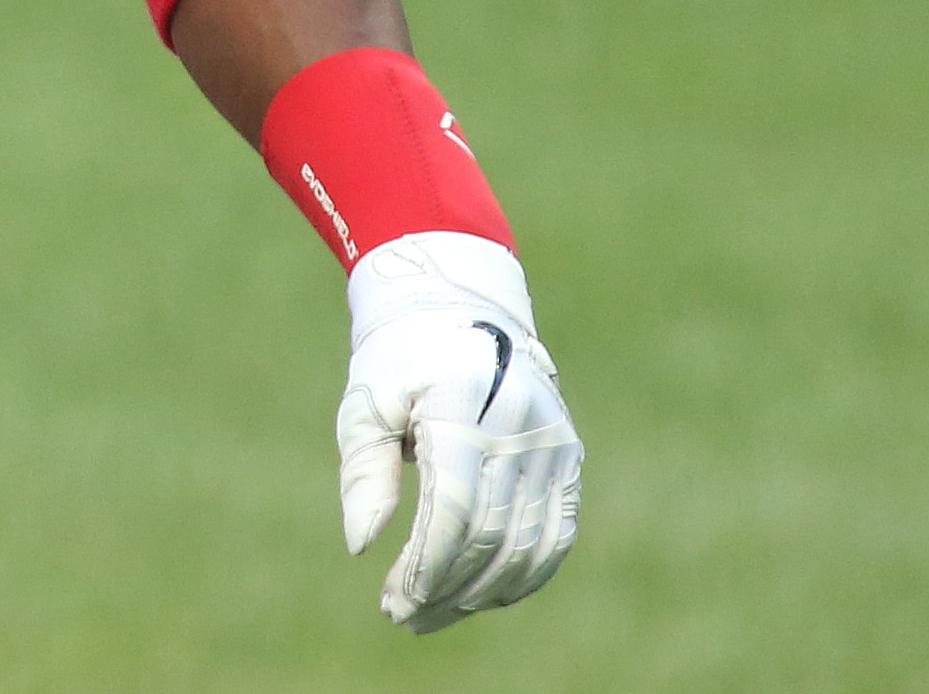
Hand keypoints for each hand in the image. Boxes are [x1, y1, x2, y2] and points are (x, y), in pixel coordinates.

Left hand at [335, 232, 582, 631]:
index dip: (425, 566)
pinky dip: (523, 574)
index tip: (393, 602)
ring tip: (433, 614)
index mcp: (462, 408)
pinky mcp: (568, 459)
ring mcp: (552, 445)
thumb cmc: (398, 361)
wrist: (462, 311)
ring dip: (482, 592)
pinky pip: (555, 534)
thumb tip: (361, 546)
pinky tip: (481, 596)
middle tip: (404, 617)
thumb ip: (364, 472)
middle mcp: (518, 429)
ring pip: (527, 544)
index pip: (453, 510)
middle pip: (489, 535)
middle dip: (446, 588)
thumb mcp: (365, 403)